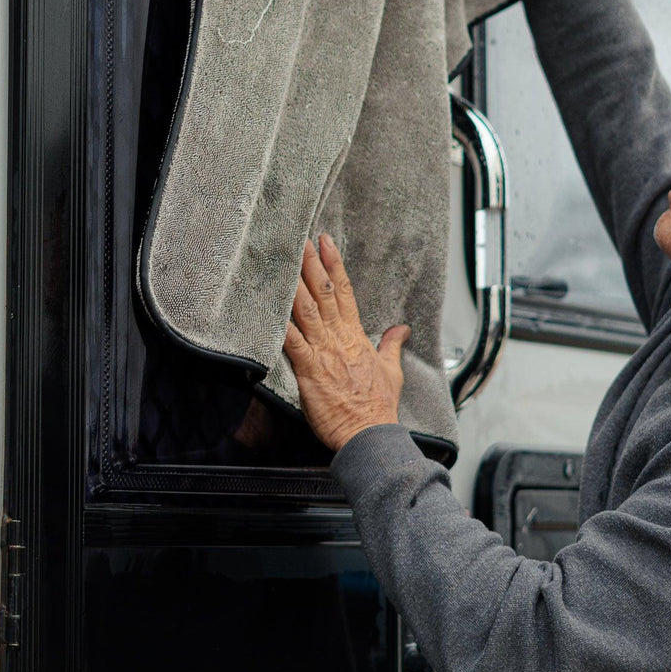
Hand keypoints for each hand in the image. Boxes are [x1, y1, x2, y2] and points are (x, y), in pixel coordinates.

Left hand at [282, 234, 410, 452]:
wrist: (370, 432)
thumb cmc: (378, 406)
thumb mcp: (390, 370)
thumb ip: (391, 345)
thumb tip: (401, 329)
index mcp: (356, 336)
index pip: (344, 292)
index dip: (334, 265)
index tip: (326, 242)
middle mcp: (339, 338)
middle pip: (323, 293)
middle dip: (311, 264)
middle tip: (299, 238)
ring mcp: (323, 352)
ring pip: (307, 310)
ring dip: (295, 284)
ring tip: (284, 260)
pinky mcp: (309, 370)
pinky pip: (292, 342)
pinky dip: (281, 324)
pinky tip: (269, 307)